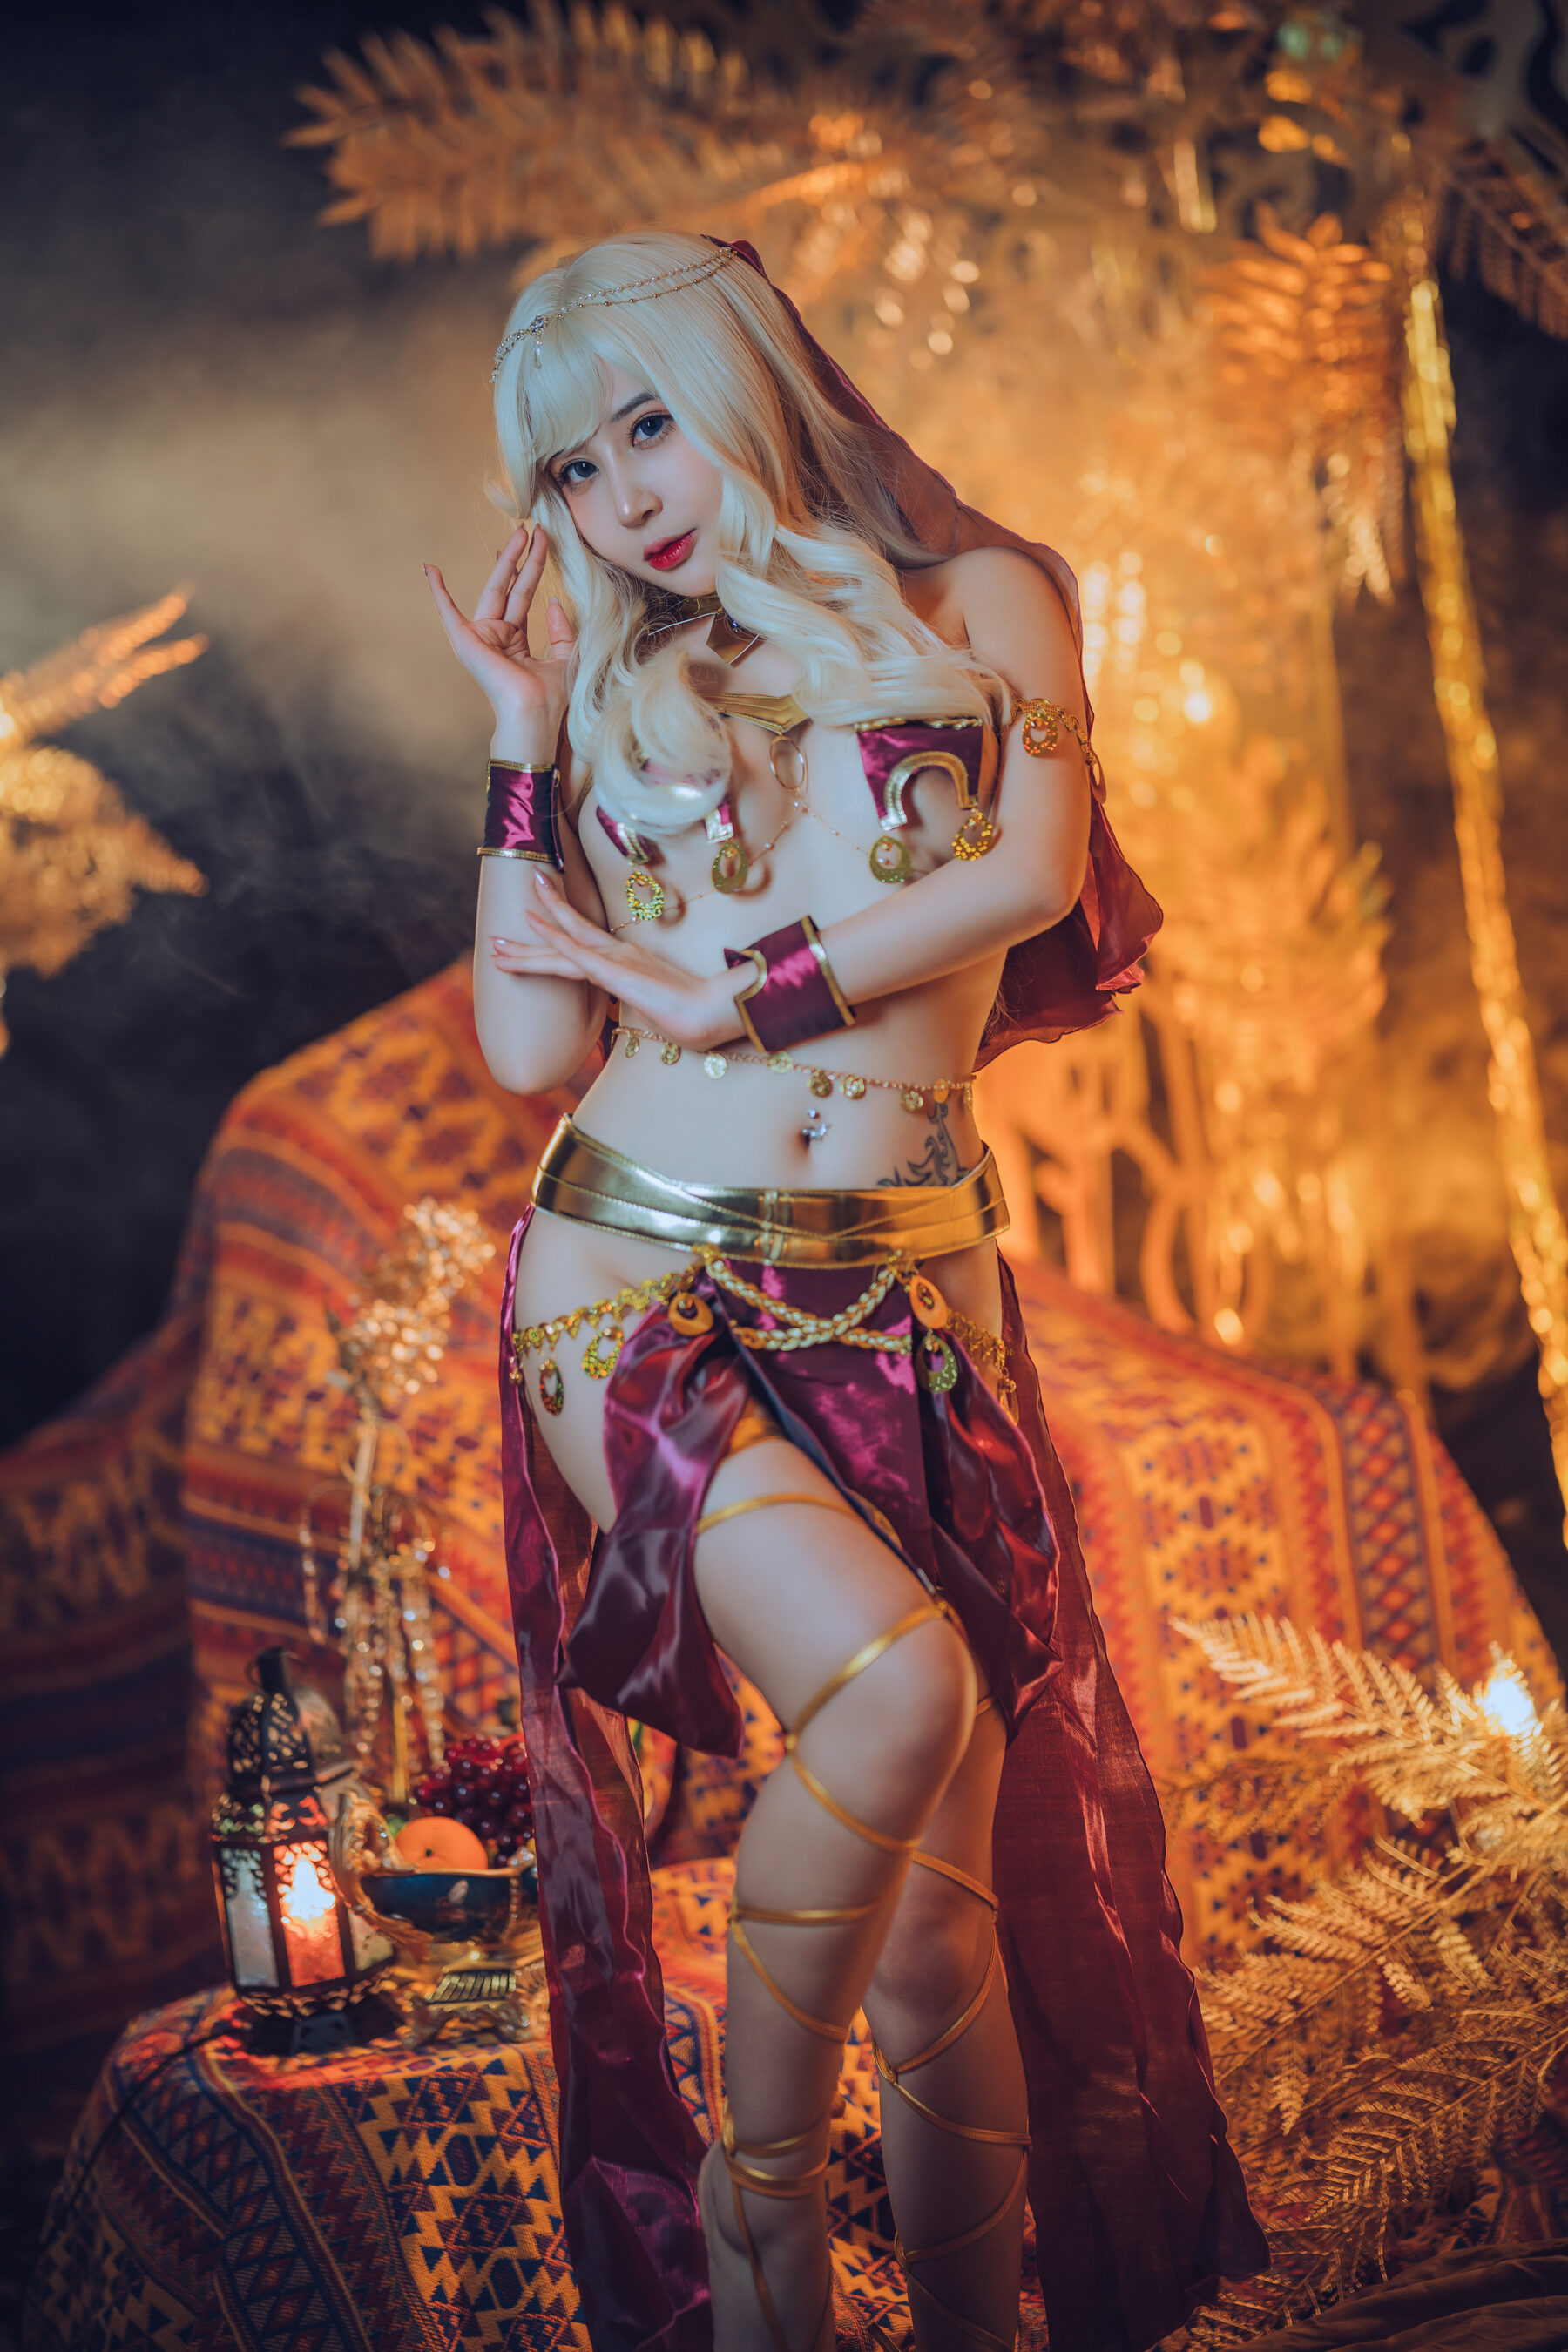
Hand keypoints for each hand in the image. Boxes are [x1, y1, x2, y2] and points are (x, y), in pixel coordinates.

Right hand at [425, 525, 574, 757]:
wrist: (533, 714)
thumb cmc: (550, 696)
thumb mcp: (565, 656)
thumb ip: (561, 629)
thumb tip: (555, 601)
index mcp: (516, 640)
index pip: (522, 598)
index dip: (532, 571)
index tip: (540, 544)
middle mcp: (497, 636)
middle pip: (511, 587)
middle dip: (523, 558)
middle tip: (533, 528)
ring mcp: (480, 637)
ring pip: (495, 589)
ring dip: (506, 560)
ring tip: (519, 532)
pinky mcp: (466, 640)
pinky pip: (449, 613)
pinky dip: (438, 592)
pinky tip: (430, 568)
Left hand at [490, 874, 735, 1049]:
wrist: (713, 1013)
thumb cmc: (694, 1016)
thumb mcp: (659, 1011)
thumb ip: (645, 1006)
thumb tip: (643, 1015)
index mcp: (627, 964)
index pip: (582, 949)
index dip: (554, 940)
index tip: (532, 932)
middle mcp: (618, 955)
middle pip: (565, 943)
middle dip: (528, 943)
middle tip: (495, 940)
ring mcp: (617, 961)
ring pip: (563, 945)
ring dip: (528, 943)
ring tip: (496, 942)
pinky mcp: (617, 971)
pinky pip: (579, 952)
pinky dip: (554, 939)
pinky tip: (533, 929)